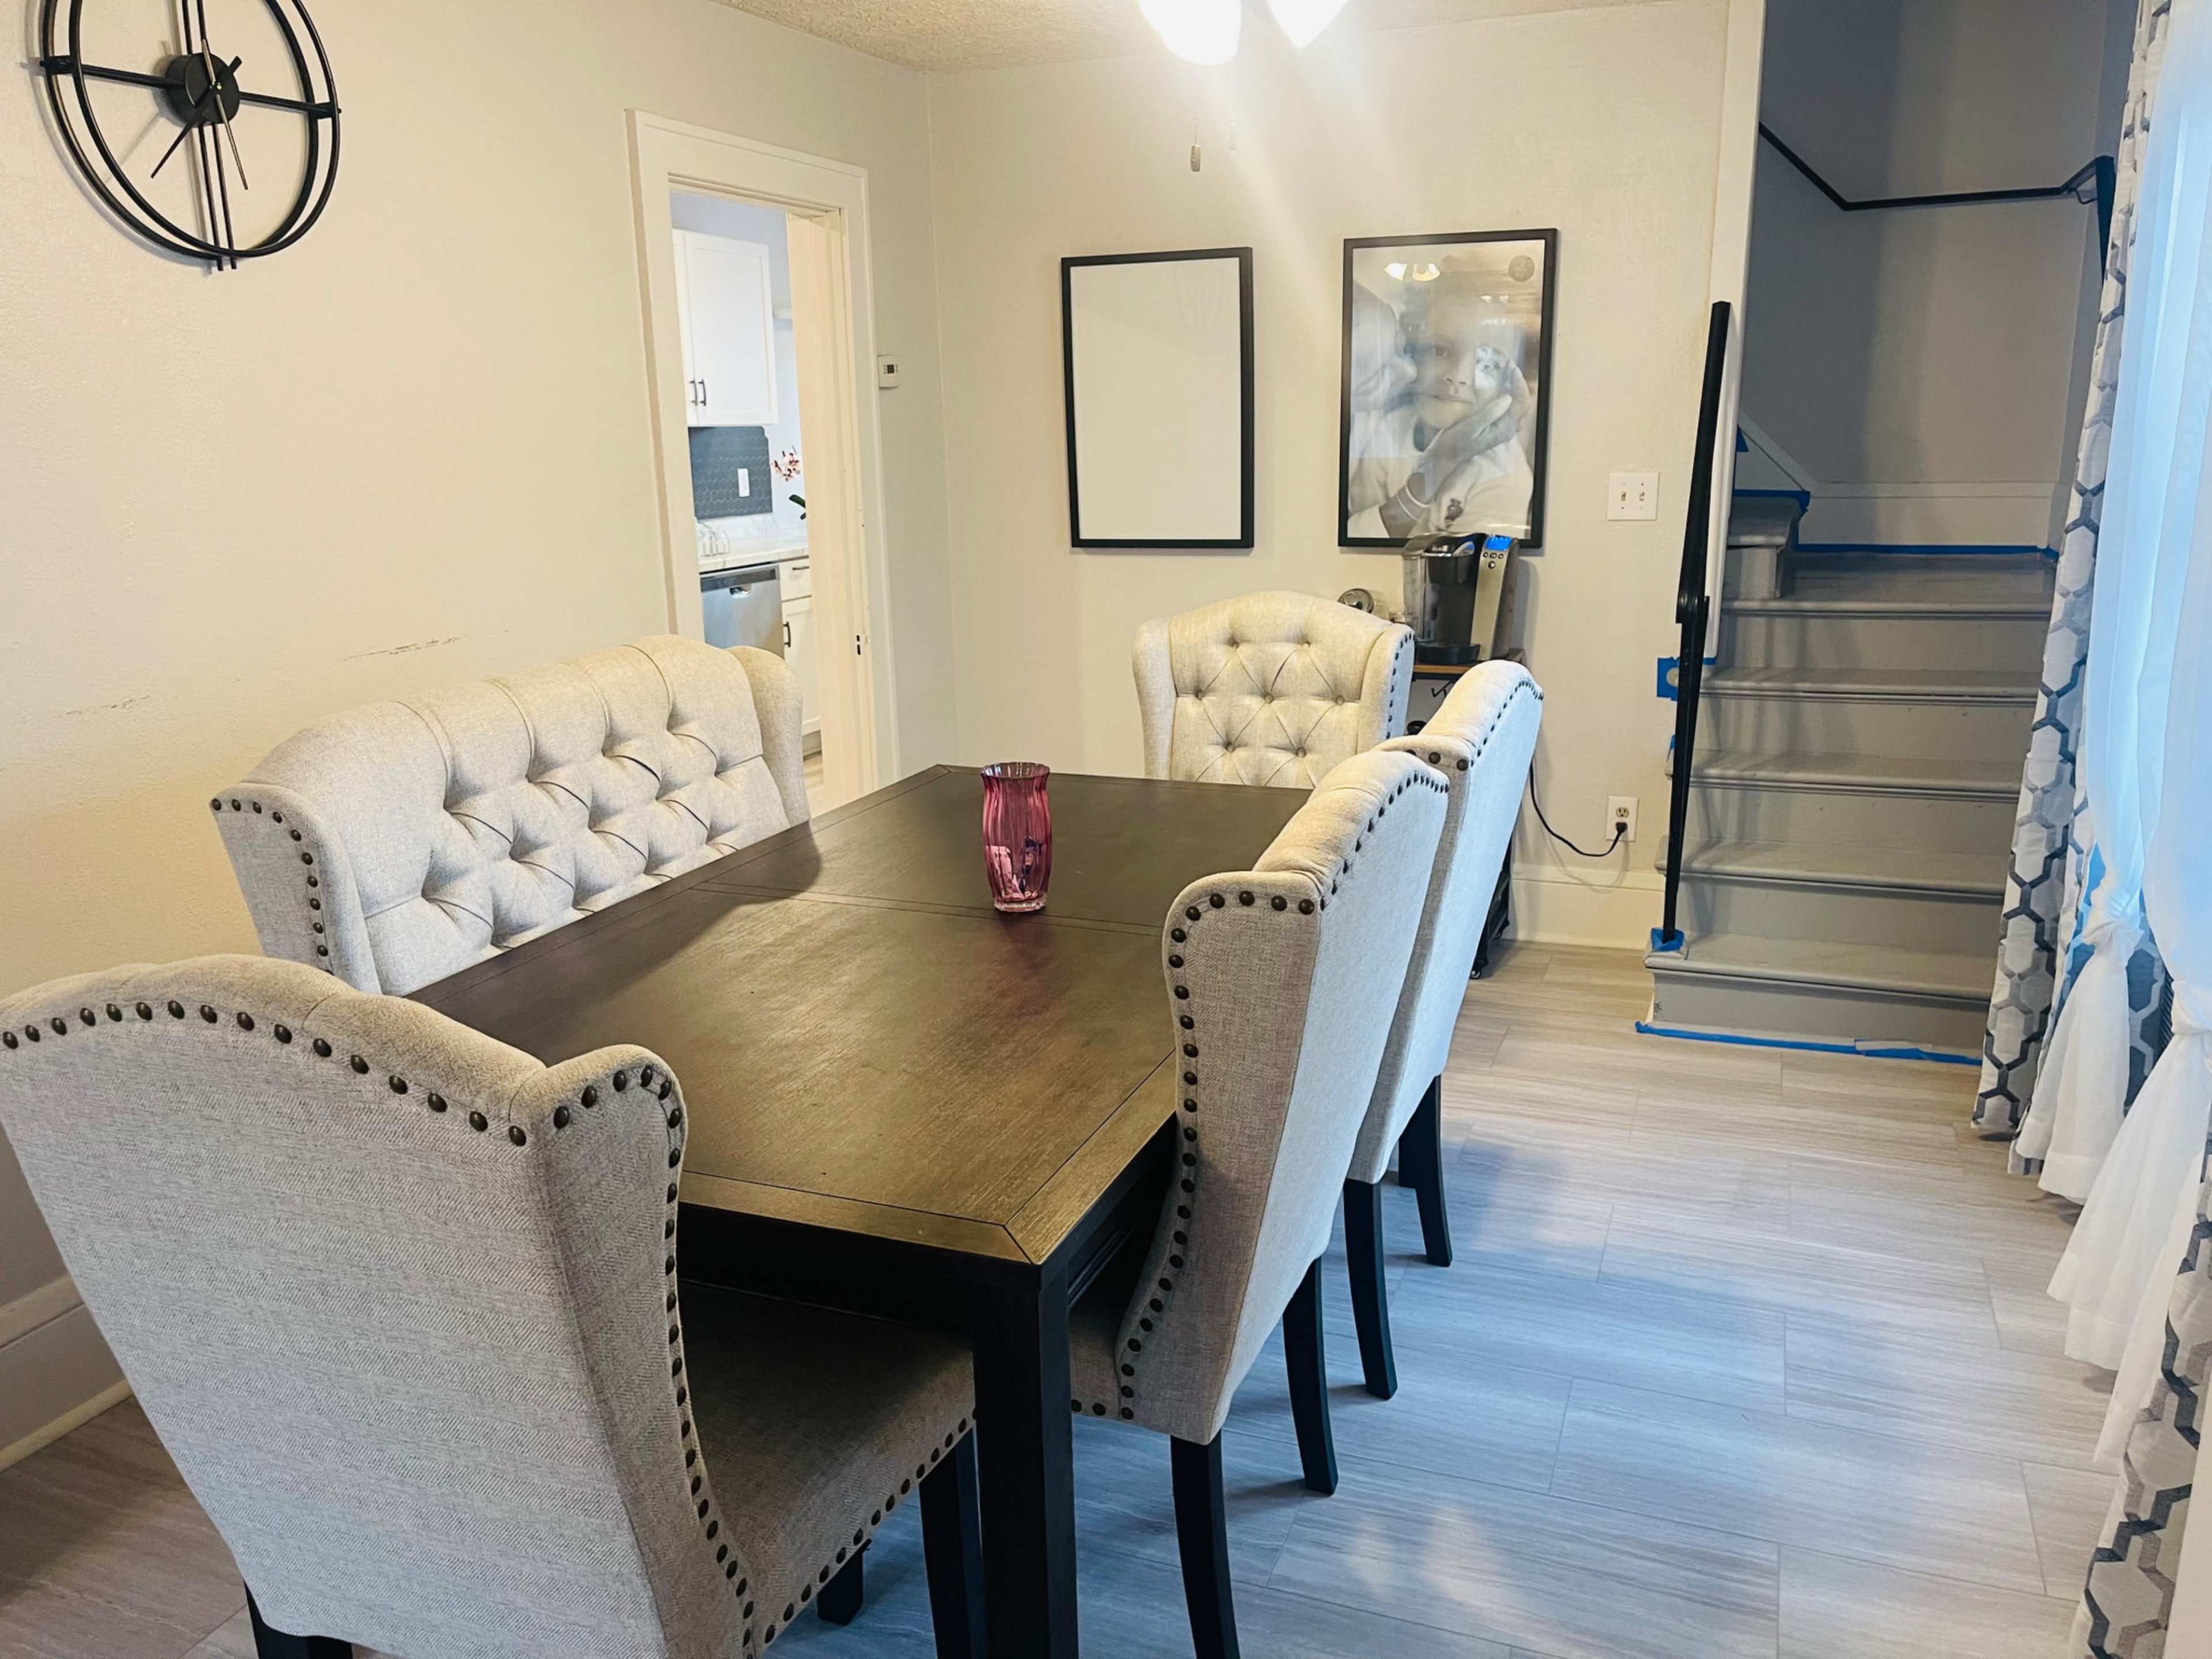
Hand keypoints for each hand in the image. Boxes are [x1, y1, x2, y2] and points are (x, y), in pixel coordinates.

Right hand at [1410, 362, 1531, 498]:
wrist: (1445, 457)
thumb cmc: (1455, 443)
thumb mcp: (1471, 427)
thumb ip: (1490, 413)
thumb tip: (1508, 397)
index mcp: (1504, 429)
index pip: (1521, 403)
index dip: (1519, 384)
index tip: (1512, 368)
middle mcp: (1506, 428)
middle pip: (1521, 401)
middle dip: (1517, 382)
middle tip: (1508, 365)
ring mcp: (1501, 427)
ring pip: (1515, 403)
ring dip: (1512, 386)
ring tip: (1504, 370)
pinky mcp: (1494, 425)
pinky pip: (1506, 406)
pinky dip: (1505, 392)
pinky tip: (1496, 383)